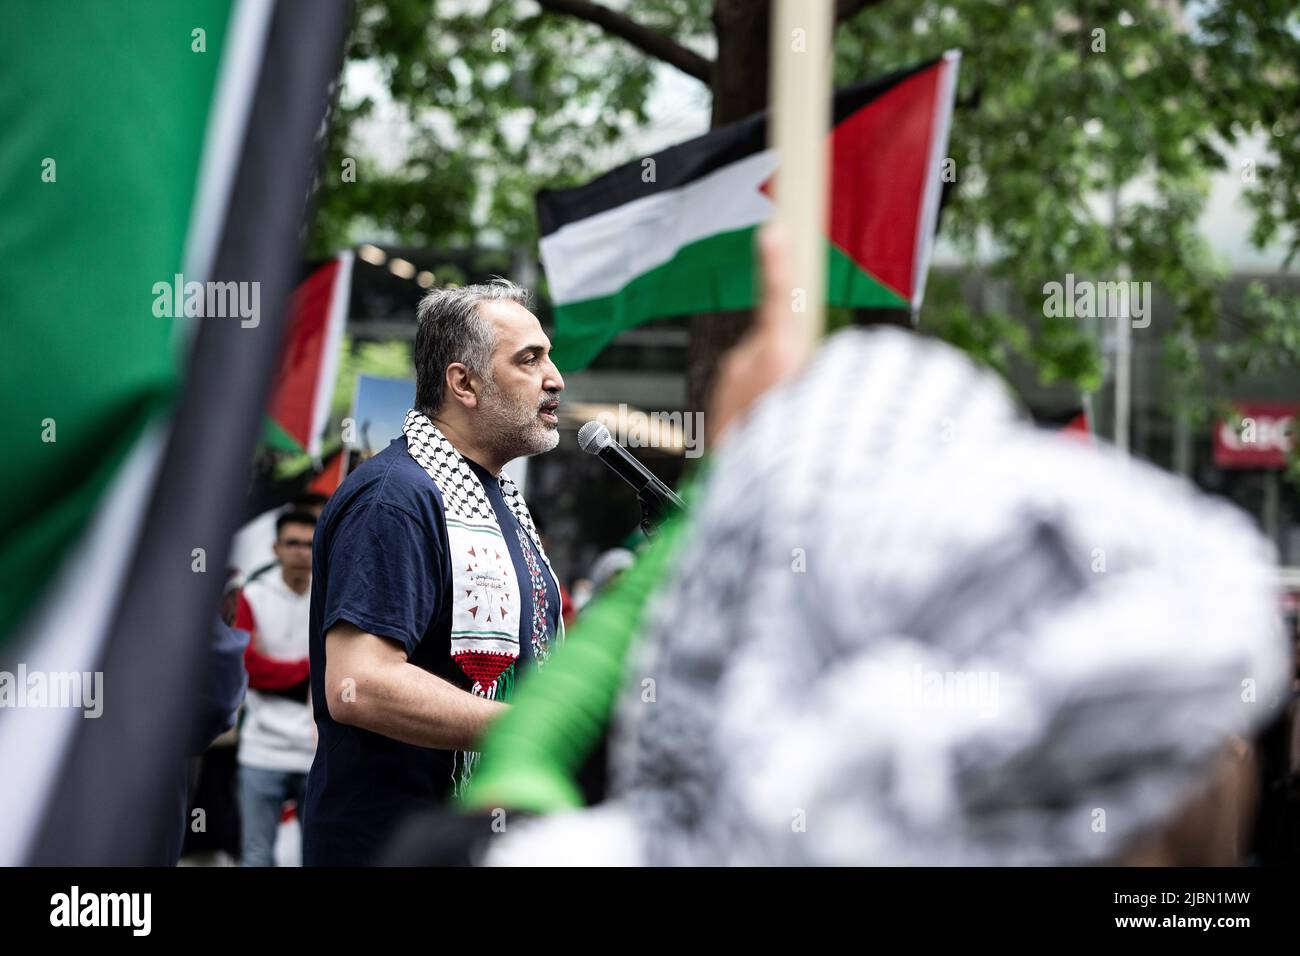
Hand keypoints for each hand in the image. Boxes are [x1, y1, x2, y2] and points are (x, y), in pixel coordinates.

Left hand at [706, 223, 810, 447]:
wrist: (741, 482)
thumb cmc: (787, 446)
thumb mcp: (815, 396)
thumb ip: (810, 366)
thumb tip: (805, 353)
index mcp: (780, 354)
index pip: (781, 297)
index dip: (778, 262)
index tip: (772, 231)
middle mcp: (748, 359)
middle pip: (779, 339)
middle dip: (791, 358)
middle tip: (797, 395)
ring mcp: (730, 377)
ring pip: (761, 365)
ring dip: (773, 386)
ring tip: (779, 422)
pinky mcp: (720, 395)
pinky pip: (745, 385)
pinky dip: (758, 400)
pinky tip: (762, 428)